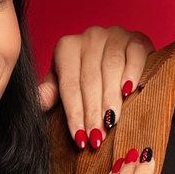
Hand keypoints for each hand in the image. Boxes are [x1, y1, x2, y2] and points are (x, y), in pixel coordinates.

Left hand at [37, 27, 154, 148]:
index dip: (74, 113)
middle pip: (89, 79)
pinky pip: (135, 55)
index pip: (69, 85)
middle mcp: (89, 37)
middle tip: (96, 137)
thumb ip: (51, 92)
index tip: (79, 138)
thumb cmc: (89, 74)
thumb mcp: (66, 82)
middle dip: (92, 112)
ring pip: (111, 68)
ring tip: (110, 122)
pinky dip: (132, 73)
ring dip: (110, 98)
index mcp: (67, 48)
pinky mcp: (137, 38)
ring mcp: (114, 35)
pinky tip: (129, 91)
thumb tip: (37, 105)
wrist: (121, 54)